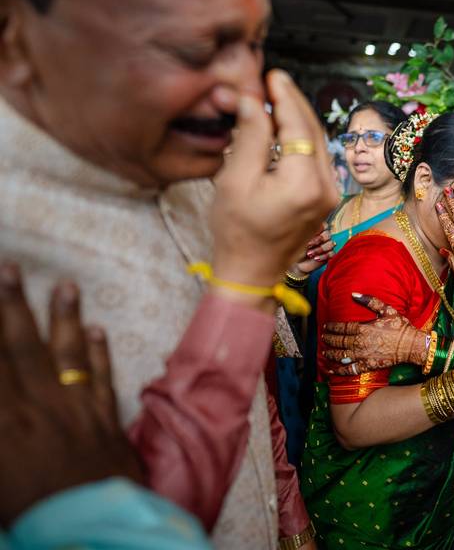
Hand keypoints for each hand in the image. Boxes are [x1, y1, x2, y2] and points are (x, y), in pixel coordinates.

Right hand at [0, 263, 141, 526]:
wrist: (90, 534)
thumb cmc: (27, 516)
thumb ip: (0, 422)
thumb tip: (3, 398)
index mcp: (0, 423)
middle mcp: (35, 409)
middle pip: (20, 348)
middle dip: (11, 305)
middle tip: (9, 267)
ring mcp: (75, 413)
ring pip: (66, 355)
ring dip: (63, 318)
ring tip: (66, 286)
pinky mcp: (106, 425)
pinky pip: (102, 380)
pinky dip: (99, 354)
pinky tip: (97, 331)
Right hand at [210, 69, 339, 307]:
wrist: (251, 272)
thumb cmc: (236, 231)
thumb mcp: (235, 180)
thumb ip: (250, 137)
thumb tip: (255, 101)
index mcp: (304, 182)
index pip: (298, 125)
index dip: (285, 97)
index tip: (272, 76)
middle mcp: (326, 187)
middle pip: (313, 130)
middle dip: (293, 103)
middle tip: (272, 82)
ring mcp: (330, 194)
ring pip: (318, 142)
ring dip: (298, 118)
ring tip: (275, 99)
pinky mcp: (326, 198)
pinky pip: (317, 158)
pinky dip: (301, 138)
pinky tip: (283, 127)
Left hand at [292, 223, 334, 274]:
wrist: (296, 263)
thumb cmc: (296, 250)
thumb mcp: (299, 239)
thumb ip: (306, 231)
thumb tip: (309, 224)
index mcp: (317, 230)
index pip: (324, 225)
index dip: (318, 230)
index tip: (308, 235)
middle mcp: (323, 237)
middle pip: (327, 234)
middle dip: (318, 240)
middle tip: (308, 245)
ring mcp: (327, 246)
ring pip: (331, 244)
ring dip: (320, 249)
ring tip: (310, 254)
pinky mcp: (329, 255)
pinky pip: (332, 253)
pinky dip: (324, 256)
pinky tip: (316, 258)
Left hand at [321, 294, 427, 373]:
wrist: (411, 345)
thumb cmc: (400, 326)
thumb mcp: (387, 309)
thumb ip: (370, 301)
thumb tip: (353, 294)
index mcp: (363, 328)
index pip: (342, 327)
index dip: (332, 327)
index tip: (326, 326)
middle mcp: (360, 342)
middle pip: (339, 341)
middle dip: (329, 339)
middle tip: (323, 337)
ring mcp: (362, 355)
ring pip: (341, 355)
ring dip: (331, 353)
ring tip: (324, 352)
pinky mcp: (367, 366)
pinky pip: (350, 369)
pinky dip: (339, 370)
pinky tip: (331, 370)